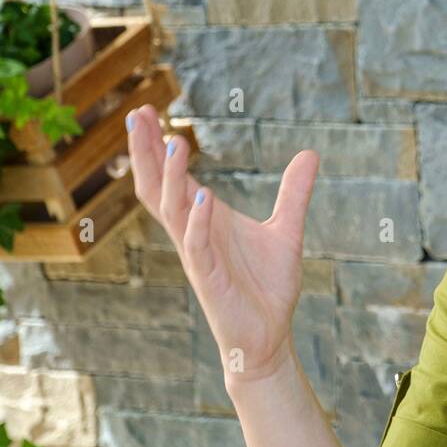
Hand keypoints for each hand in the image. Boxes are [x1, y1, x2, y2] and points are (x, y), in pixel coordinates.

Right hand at [125, 104, 319, 384]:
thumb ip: (295, 193)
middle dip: (145, 152)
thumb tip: (310, 154)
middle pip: (157, 187)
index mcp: (204, 218)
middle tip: (136, 114)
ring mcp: (198, 256)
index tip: (145, 111)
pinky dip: (199, 220)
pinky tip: (204, 195)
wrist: (270, 335)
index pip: (170, 177)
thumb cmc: (268, 286)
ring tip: (173, 143)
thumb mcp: (287, 230)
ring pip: (173, 211)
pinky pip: (197, 246)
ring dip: (172, 178)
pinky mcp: (209, 279)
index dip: (154, 147)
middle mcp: (193, 233)